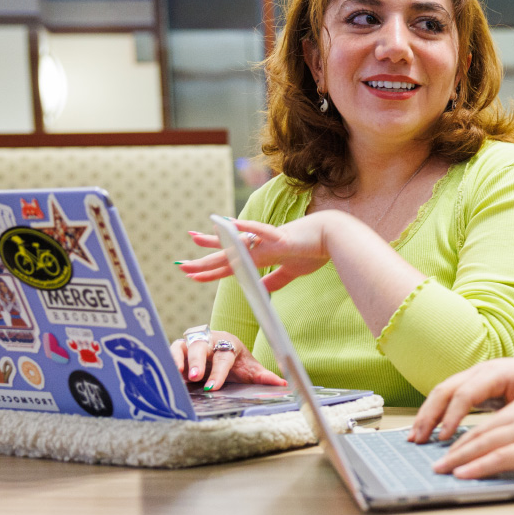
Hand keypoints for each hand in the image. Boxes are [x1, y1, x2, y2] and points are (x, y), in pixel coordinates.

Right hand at [170, 329, 284, 389]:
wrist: (221, 347)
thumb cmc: (235, 360)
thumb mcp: (249, 368)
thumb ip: (263, 377)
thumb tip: (282, 384)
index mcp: (228, 344)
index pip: (224, 357)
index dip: (218, 372)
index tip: (213, 387)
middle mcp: (208, 340)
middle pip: (201, 347)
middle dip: (197, 361)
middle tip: (195, 376)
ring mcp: (191, 343)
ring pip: (182, 346)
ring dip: (178, 359)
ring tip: (175, 373)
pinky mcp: (177, 348)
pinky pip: (169, 351)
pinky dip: (167, 360)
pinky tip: (165, 372)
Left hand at [177, 214, 335, 292]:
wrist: (332, 237)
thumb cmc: (314, 251)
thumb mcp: (291, 271)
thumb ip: (274, 279)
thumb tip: (260, 288)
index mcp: (261, 255)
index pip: (230, 264)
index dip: (210, 270)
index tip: (192, 273)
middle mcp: (260, 247)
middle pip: (227, 254)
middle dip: (203, 261)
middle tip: (181, 265)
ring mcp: (268, 241)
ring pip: (237, 243)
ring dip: (216, 243)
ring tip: (194, 239)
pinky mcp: (281, 237)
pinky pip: (261, 232)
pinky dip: (246, 228)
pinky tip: (230, 225)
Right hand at [410, 355, 513, 443]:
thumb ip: (510, 416)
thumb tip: (488, 437)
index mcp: (496, 372)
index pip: (465, 394)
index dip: (452, 417)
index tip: (444, 439)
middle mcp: (481, 370)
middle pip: (445, 389)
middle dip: (429, 415)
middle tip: (417, 439)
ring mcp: (476, 375)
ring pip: (443, 391)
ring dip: (427, 414)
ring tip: (415, 436)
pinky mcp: (475, 385)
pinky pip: (450, 396)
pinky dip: (437, 412)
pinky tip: (429, 429)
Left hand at [433, 384, 513, 477]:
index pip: (492, 422)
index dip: (470, 435)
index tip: (454, 445)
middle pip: (481, 431)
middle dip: (456, 447)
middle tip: (437, 459)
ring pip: (484, 443)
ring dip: (458, 457)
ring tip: (441, 468)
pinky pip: (499, 458)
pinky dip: (478, 466)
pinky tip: (463, 473)